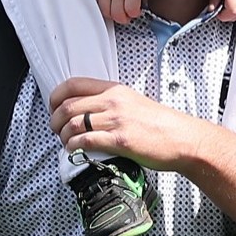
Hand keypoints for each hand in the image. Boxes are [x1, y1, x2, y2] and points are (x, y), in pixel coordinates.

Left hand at [49, 76, 213, 170]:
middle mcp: (114, 101)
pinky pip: (85, 141)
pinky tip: (75, 151)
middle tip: (56, 130)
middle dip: (54, 120)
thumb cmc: (160, 124)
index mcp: (115, 89)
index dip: (56, 96)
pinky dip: (74, 147)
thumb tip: (85, 113)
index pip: (73, 84)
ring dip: (62, 136)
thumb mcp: (133, 103)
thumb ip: (110, 104)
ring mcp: (117, 120)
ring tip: (65, 142)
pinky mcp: (120, 140)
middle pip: (68, 105)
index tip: (53, 108)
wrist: (182, 138)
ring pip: (73, 124)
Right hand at [88, 0, 147, 24]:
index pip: (132, 11)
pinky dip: (102, 5)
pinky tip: (107, 1)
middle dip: (123, 18)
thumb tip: (141, 6)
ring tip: (116, 9)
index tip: (134, 12)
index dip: (134, 14)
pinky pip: (96, 2)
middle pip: (118, 15)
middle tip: (125, 14)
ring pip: (106, 12)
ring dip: (112, 14)